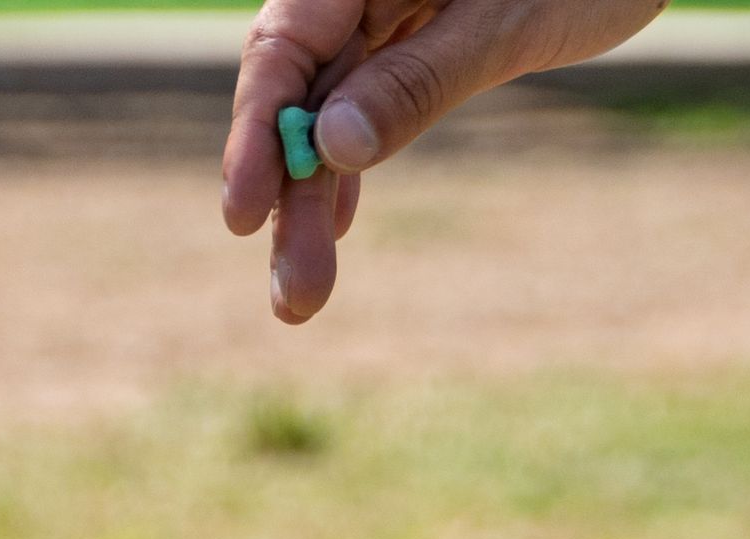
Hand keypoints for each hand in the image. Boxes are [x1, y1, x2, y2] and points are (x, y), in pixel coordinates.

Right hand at [221, 0, 669, 324]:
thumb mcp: (506, 22)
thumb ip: (419, 78)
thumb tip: (333, 149)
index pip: (286, 40)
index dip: (257, 131)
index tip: (242, 216)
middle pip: (302, 91)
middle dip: (291, 196)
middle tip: (294, 298)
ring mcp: (387, 5)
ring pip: (331, 106)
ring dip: (316, 199)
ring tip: (302, 296)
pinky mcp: (419, 31)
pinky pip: (368, 96)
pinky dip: (354, 159)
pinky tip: (334, 225)